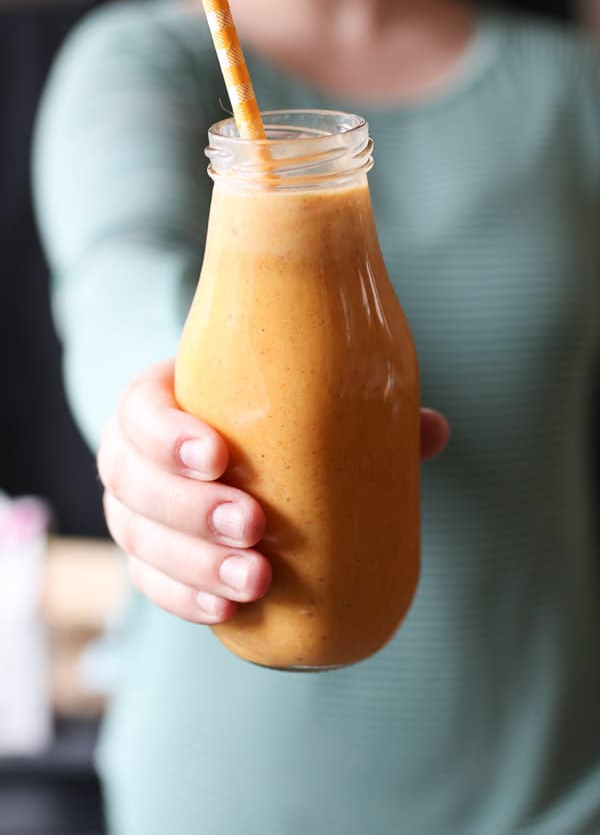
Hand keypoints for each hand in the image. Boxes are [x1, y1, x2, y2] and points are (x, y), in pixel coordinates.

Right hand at [98, 360, 448, 624]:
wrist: (219, 448)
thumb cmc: (253, 416)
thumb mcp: (287, 400)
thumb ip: (354, 412)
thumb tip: (432, 431)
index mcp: (157, 404)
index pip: (139, 413)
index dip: (167, 436)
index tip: (219, 454)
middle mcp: (133, 459)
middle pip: (136, 485)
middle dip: (190, 510)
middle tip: (253, 524)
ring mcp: (134, 514)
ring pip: (140, 541)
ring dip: (194, 564)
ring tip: (256, 579)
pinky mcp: (148, 558)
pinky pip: (151, 583)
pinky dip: (184, 598)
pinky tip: (227, 610)